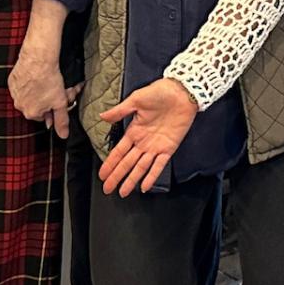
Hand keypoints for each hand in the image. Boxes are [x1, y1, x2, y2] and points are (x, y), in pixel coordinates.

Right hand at [8, 49, 74, 139]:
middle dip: (44, 99)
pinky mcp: (12, 81)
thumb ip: (61, 120)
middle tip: (53, 88)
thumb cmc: (49, 79)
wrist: (38, 59)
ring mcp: (15, 93)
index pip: (43, 116)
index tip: (57, 98)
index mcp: (32, 113)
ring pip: (27, 96)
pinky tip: (35, 76)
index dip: (52, 107)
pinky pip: (20, 85)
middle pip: (35, 106)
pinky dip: (27, 82)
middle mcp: (20, 105)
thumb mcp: (60, 102)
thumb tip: (63, 135)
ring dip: (36, 91)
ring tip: (45, 80)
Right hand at [98, 78, 196, 196]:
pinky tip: (144, 186)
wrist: (182, 92)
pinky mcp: (168, 148)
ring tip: (122, 192)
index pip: (119, 151)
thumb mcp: (136, 99)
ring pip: (141, 167)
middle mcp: (143, 141)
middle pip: (127, 163)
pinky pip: (159, 165)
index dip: (110, 163)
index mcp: (134, 130)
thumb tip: (102, 116)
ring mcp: (155, 147)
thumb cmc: (159, 92)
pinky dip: (151, 176)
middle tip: (107, 189)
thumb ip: (120, 111)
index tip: (102, 174)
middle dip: (117, 176)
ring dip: (131, 180)